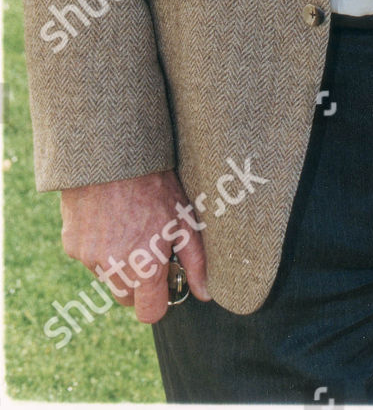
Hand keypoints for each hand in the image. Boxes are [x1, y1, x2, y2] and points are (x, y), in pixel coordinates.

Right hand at [60, 169, 209, 323]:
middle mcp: (114, 268)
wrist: (113, 156)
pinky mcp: (71, 245)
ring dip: (118, 264)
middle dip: (138, 283)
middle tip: (147, 248)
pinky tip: (109, 220)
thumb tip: (205, 293)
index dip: (159, 300)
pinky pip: (89, 259)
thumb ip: (196, 261)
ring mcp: (89, 258)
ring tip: (129, 227)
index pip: (150, 313)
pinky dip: (99, 248)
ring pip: (108, 278)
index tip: (164, 280)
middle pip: (127, 298)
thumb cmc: (156, 185)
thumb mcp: (185, 219)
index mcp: (145, 265)